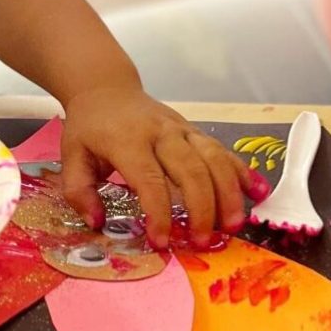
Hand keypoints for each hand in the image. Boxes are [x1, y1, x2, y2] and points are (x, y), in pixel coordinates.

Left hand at [60, 87, 270, 249]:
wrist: (106, 88)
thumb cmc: (90, 126)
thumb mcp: (71, 155)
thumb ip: (78, 190)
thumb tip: (96, 221)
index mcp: (127, 141)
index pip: (149, 179)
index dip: (158, 213)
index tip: (161, 241)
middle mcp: (159, 133)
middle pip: (190, 170)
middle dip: (200, 208)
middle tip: (201, 242)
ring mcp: (181, 129)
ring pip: (213, 159)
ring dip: (228, 193)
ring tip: (232, 226)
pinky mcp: (194, 130)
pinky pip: (223, 150)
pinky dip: (243, 171)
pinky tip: (259, 193)